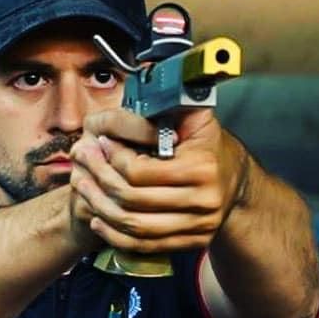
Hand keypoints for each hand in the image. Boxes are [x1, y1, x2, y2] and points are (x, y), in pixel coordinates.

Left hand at [68, 107, 249, 252]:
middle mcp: (202, 202)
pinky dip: (115, 235)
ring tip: (82, 189)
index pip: (139, 171)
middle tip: (80, 165)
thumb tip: (147, 71)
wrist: (238, 183)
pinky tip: (98, 219)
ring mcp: (198, 227)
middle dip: (99, 182)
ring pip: (135, 227)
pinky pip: (144, 246)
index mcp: (201, 168)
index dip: (112, 159)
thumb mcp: (197, 118)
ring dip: (101, 209)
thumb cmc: (209, 145)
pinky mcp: (190, 243)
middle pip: (132, 200)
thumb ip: (172, 102)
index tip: (97, 143)